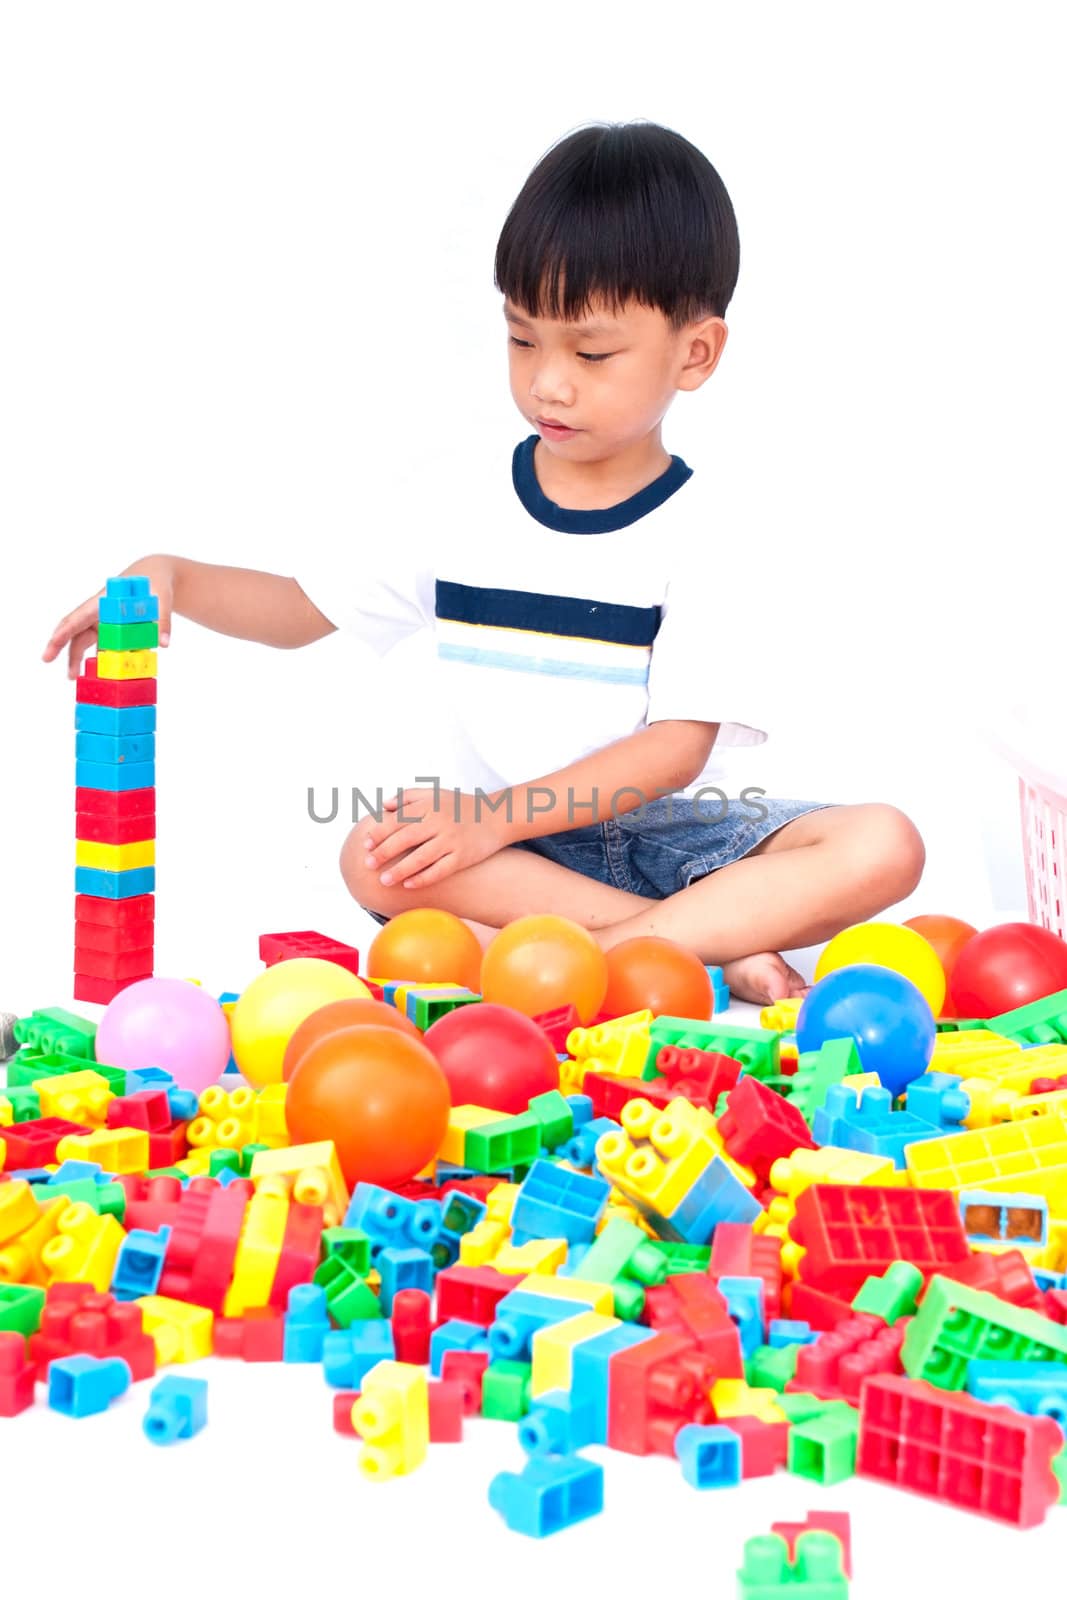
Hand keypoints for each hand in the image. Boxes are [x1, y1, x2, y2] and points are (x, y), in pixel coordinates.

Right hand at [42, 555, 176, 678]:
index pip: (77, 618)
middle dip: (63, 649)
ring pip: (86, 642)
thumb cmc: (155, 583)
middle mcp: (100, 613)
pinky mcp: (113, 631)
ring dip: (79, 659)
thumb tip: (163, 644)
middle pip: (76, 632)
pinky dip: (99, 661)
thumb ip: (162, 620)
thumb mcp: (161, 598)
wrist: (155, 578)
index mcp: (104, 602)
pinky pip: (102, 647)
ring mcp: (105, 623)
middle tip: (52, 664)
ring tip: (74, 677)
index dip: (63, 633)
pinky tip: (98, 675)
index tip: (51, 646)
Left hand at [363, 786, 509, 890]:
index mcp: (429, 806)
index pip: (397, 819)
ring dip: (399, 870)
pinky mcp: (463, 857)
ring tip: (383, 880)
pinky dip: (423, 878)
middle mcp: (439, 822)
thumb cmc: (459, 806)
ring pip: (420, 858)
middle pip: (405, 838)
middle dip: (384, 852)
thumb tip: (383, 807)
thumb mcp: (434, 794)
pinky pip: (440, 870)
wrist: (496, 816)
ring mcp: (452, 840)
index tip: (365, 844)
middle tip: (367, 864)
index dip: (379, 832)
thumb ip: (408, 797)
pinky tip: (408, 884)